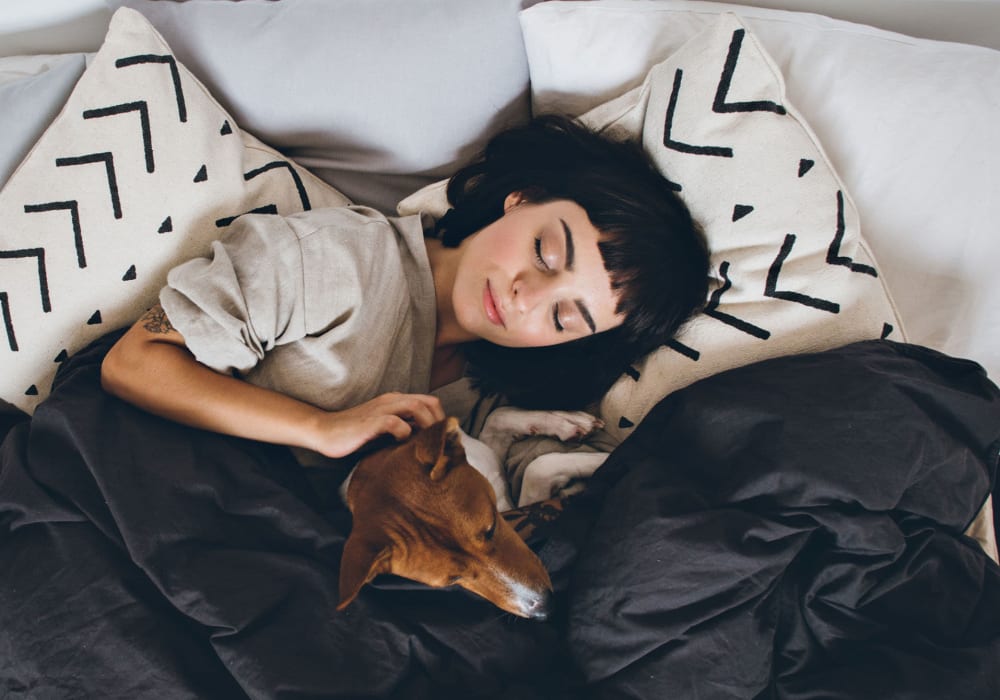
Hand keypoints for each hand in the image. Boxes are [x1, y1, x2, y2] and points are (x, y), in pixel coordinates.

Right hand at [307, 392, 444, 457]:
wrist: (324, 432)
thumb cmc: (354, 435)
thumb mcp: (384, 431)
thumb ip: (403, 429)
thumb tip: (426, 442)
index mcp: (396, 401)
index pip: (430, 403)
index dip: (440, 420)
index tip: (442, 439)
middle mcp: (391, 401)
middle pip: (429, 403)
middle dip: (439, 423)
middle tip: (438, 444)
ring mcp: (381, 409)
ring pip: (416, 407)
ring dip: (426, 426)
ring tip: (425, 445)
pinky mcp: (371, 422)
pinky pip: (396, 423)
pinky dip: (404, 434)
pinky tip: (401, 446)